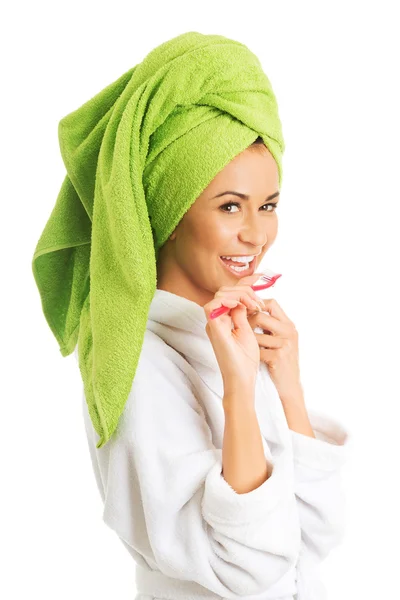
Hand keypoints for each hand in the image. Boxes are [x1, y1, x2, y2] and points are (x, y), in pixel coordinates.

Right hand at [203, 272, 266, 394]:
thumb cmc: (245, 360)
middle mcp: (215, 319)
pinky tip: (243, 306)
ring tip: (255, 306)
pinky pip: (213, 305)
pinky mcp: (213, 328)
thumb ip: (243, 313)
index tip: (260, 277)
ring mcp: (212, 323)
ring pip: (220, 294)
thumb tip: (244, 300)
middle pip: (225, 291)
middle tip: (259, 303)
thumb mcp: (247, 330)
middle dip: (245, 290)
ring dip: (240, 294)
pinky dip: (229, 301)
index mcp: (223, 319)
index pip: (230, 294)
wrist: (241, 379)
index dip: (244, 283)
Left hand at [247, 299, 303, 401]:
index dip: (255, 306)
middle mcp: (289, 331)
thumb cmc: (280, 360)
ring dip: (248, 341)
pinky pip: (256, 349)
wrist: (290, 385)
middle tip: (240, 330)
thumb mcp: (280, 339)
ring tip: (247, 346)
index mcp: (289, 325)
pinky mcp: (278, 356)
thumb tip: (248, 308)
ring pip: (255, 334)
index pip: (271, 303)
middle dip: (247, 323)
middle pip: (260, 316)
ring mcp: (285, 344)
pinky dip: (252, 353)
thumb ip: (271, 324)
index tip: (245, 314)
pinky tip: (252, 358)